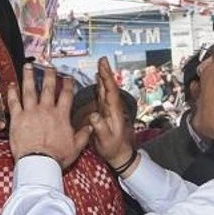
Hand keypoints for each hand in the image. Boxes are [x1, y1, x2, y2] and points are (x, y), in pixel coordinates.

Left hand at [7, 64, 90, 169]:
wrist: (39, 162)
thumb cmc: (56, 156)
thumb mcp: (75, 147)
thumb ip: (83, 135)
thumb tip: (90, 127)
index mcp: (61, 116)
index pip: (66, 95)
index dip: (68, 84)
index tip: (68, 77)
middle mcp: (46, 110)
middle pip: (48, 88)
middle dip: (49, 75)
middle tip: (49, 66)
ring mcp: (31, 112)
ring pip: (29, 90)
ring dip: (28, 77)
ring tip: (28, 66)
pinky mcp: (17, 118)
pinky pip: (14, 102)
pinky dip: (12, 92)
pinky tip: (11, 84)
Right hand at [89, 57, 136, 172]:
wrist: (119, 155)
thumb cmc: (113, 149)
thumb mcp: (106, 140)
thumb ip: (100, 128)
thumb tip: (94, 115)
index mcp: (114, 112)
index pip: (110, 91)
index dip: (106, 78)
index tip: (103, 66)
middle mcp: (113, 108)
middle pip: (109, 86)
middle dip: (106, 72)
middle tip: (102, 59)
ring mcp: (109, 109)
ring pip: (106, 89)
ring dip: (103, 76)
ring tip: (101, 65)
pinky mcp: (105, 111)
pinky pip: (102, 95)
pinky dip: (100, 85)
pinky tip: (98, 80)